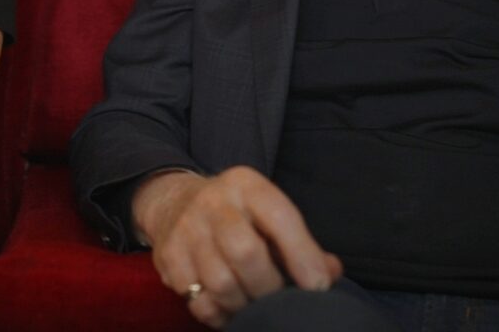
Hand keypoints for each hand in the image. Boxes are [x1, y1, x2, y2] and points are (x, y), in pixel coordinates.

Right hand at [132, 166, 341, 328]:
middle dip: (269, 287)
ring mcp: (186, 229)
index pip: (279, 217)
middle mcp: (213, 202)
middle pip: (245, 252)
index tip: (317, 286)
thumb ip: (300, 242)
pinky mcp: (168, 256)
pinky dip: (218, 313)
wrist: (174, 201)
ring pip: (220, 282)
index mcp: (246, 185)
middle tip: (279, 300)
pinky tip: (228, 307)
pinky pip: (197, 300)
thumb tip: (330, 272)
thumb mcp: (266, 211)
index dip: (302, 255)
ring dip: (244, 305)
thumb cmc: (235, 214)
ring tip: (253, 305)